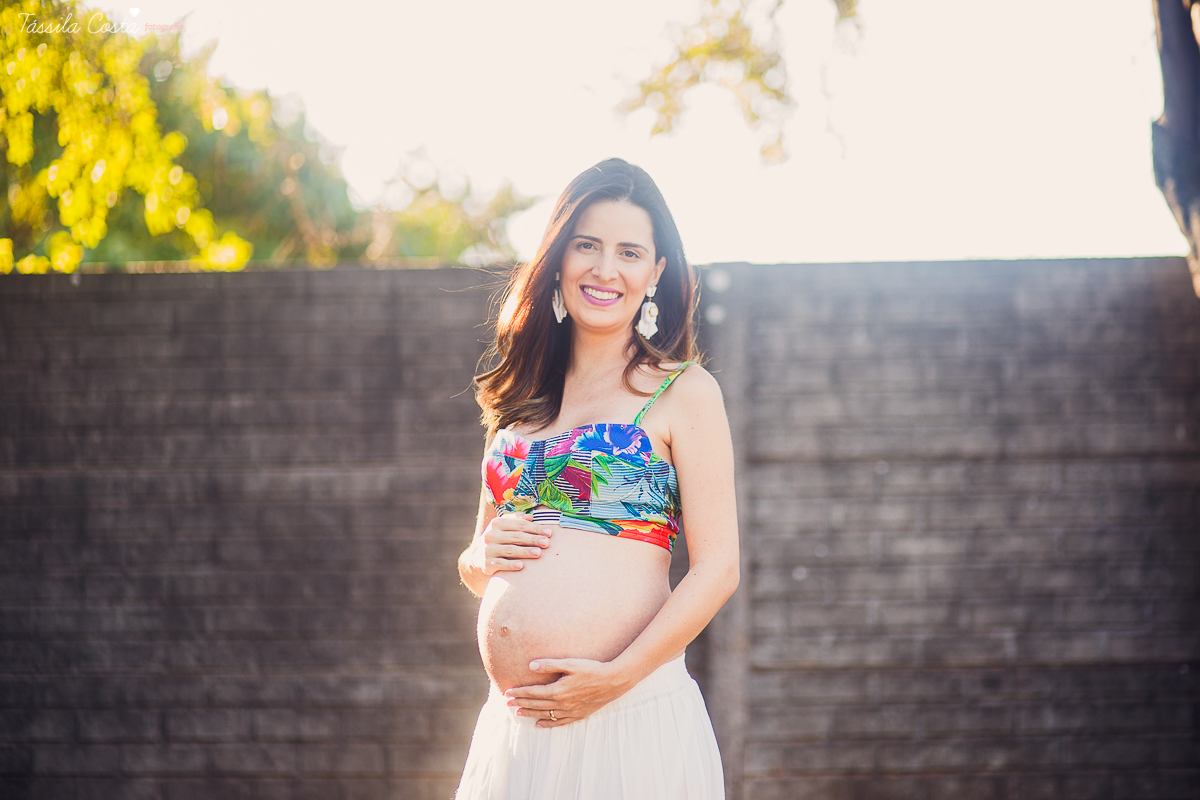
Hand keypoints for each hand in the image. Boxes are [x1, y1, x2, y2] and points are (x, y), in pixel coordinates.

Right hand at [473, 513, 551, 575]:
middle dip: (533, 539)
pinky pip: (500, 564)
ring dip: (525, 551)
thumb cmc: (496, 539)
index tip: (549, 532)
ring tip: (539, 553)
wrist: (476, 558)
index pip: (519, 524)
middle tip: (547, 543)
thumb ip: (516, 520)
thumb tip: (531, 516)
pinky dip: (511, 565)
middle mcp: (491, 535)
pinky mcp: (486, 563)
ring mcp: (488, 549)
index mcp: (497, 523)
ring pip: (510, 550)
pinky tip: (522, 566)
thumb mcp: (502, 527)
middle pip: (516, 537)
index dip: (535, 528)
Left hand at [503, 658, 634, 727]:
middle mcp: (562, 703)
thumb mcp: (570, 663)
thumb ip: (550, 665)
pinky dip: (547, 724)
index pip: (533, 692)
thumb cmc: (592, 669)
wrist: (613, 681)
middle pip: (536, 704)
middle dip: (521, 703)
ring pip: (545, 714)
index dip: (519, 692)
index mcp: (558, 690)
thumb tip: (531, 665)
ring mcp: (570, 711)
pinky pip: (559, 722)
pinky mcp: (578, 714)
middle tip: (508, 703)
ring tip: (518, 713)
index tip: (508, 692)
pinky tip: (538, 724)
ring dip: (530, 713)